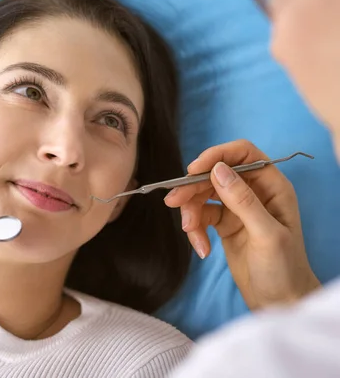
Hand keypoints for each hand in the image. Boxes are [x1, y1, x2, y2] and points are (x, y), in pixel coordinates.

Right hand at [164, 140, 319, 310]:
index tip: (193, 170)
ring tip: (190, 233)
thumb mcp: (266, 235)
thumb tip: (217, 170)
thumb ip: (243, 200)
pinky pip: (201, 215)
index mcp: (272, 187)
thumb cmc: (283, 269)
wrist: (279, 303)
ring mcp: (237, 207)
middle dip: (193, 188)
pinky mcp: (224, 223)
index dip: (217, 156)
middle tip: (173, 202)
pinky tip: (202, 248)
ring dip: (191, 212)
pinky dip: (195, 230)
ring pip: (203, 194)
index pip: (243, 154)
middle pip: (215, 174)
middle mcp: (254, 192)